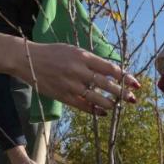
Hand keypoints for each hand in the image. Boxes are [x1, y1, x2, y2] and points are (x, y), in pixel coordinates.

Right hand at [0, 27, 140, 113]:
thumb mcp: (73, 50)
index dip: (124, 76)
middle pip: (106, 84)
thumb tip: (111, 71)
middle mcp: (78, 70)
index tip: (135, 83)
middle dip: (121, 92)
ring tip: (117, 105)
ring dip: (109, 103)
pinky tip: (102, 113)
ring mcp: (70, 84)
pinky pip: (82, 106)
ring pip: (96, 97)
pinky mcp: (62, 95)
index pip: (110, 68)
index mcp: (82, 56)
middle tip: (132, 98)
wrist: (28, 59)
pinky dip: (94, 110)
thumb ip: (91, 60)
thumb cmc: (53, 53)